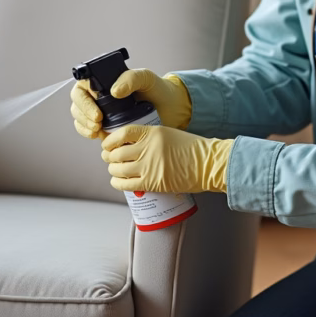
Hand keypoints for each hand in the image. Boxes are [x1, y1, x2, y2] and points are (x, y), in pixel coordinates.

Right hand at [70, 69, 191, 139]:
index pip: (83, 86)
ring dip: (84, 125)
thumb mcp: (146, 78)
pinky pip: (87, 129)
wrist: (169, 109)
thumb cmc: (157, 90)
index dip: (84, 100)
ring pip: (80, 117)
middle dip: (83, 115)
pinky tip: (98, 136)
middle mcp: (99, 95)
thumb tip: (115, 91)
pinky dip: (88, 133)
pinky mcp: (105, 125)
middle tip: (98, 123)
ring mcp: (100, 110)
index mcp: (105, 80)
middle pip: (78, 103)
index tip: (97, 112)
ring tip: (98, 131)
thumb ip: (132, 78)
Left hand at [100, 124, 233, 194]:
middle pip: (117, 152)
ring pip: (118, 169)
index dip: (110, 140)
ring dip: (112, 170)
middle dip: (108, 156)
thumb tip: (130, 146)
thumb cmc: (192, 149)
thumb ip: (150, 138)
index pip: (122, 133)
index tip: (107, 143)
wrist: (208, 163)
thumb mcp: (168, 134)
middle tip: (108, 158)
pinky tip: (117, 182)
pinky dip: (117, 183)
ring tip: (114, 170)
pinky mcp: (152, 182)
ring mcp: (149, 165)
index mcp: (152, 132)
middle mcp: (148, 147)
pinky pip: (126, 184)